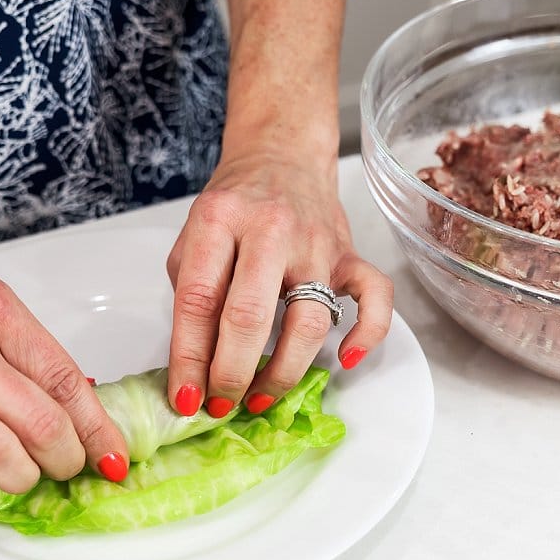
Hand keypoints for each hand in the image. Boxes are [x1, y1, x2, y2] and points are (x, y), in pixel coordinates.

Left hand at [165, 148, 392, 418]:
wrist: (282, 154)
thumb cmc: (235, 204)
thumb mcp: (193, 237)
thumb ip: (192, 293)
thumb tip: (194, 366)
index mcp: (220, 220)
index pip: (199, 300)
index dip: (190, 358)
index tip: (184, 396)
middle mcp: (270, 230)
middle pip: (250, 316)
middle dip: (232, 374)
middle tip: (222, 404)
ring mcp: (317, 244)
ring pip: (308, 321)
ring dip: (283, 372)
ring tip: (261, 398)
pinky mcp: (350, 255)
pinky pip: (375, 298)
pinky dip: (367, 334)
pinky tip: (345, 360)